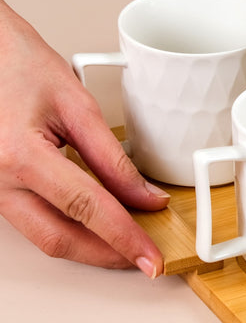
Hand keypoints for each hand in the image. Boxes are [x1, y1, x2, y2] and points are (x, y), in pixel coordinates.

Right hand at [0, 0, 168, 273]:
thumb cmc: (16, 62)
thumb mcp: (75, 103)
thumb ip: (111, 157)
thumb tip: (144, 196)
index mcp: (20, 156)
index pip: (87, 209)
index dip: (125, 237)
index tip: (152, 257)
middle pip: (59, 239)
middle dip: (107, 256)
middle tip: (145, 260)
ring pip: (42, 236)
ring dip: (88, 246)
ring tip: (127, 242)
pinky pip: (30, 221)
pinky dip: (67, 228)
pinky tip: (94, 225)